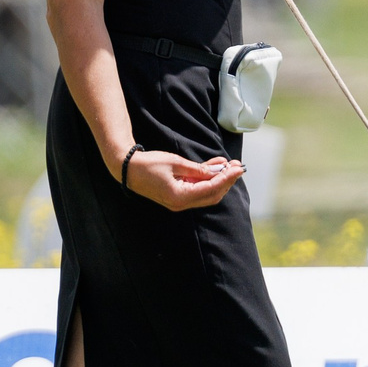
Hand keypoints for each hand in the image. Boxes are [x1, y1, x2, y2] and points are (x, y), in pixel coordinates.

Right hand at [118, 149, 245, 210]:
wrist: (128, 169)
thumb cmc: (149, 164)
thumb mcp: (175, 163)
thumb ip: (198, 169)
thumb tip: (218, 170)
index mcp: (180, 197)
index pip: (211, 189)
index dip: (227, 178)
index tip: (239, 167)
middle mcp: (181, 203)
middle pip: (212, 195)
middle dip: (227, 180)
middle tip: (239, 165)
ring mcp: (179, 201)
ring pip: (207, 193)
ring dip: (220, 180)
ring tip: (231, 164)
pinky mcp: (178, 196)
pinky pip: (198, 190)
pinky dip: (209, 180)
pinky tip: (217, 166)